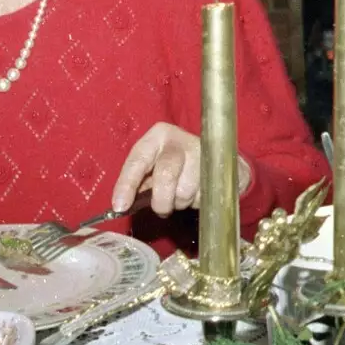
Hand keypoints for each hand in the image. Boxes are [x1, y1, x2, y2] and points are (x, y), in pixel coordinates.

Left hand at [113, 124, 254, 215]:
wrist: (215, 156)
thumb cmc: (174, 163)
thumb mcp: (152, 164)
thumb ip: (138, 182)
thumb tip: (122, 206)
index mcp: (159, 135)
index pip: (138, 160)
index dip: (127, 185)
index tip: (119, 207)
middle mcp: (182, 140)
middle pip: (166, 174)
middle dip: (161, 200)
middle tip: (162, 209)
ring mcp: (206, 153)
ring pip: (186, 192)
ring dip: (180, 202)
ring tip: (182, 193)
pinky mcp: (225, 168)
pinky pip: (204, 197)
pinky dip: (197, 202)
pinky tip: (198, 192)